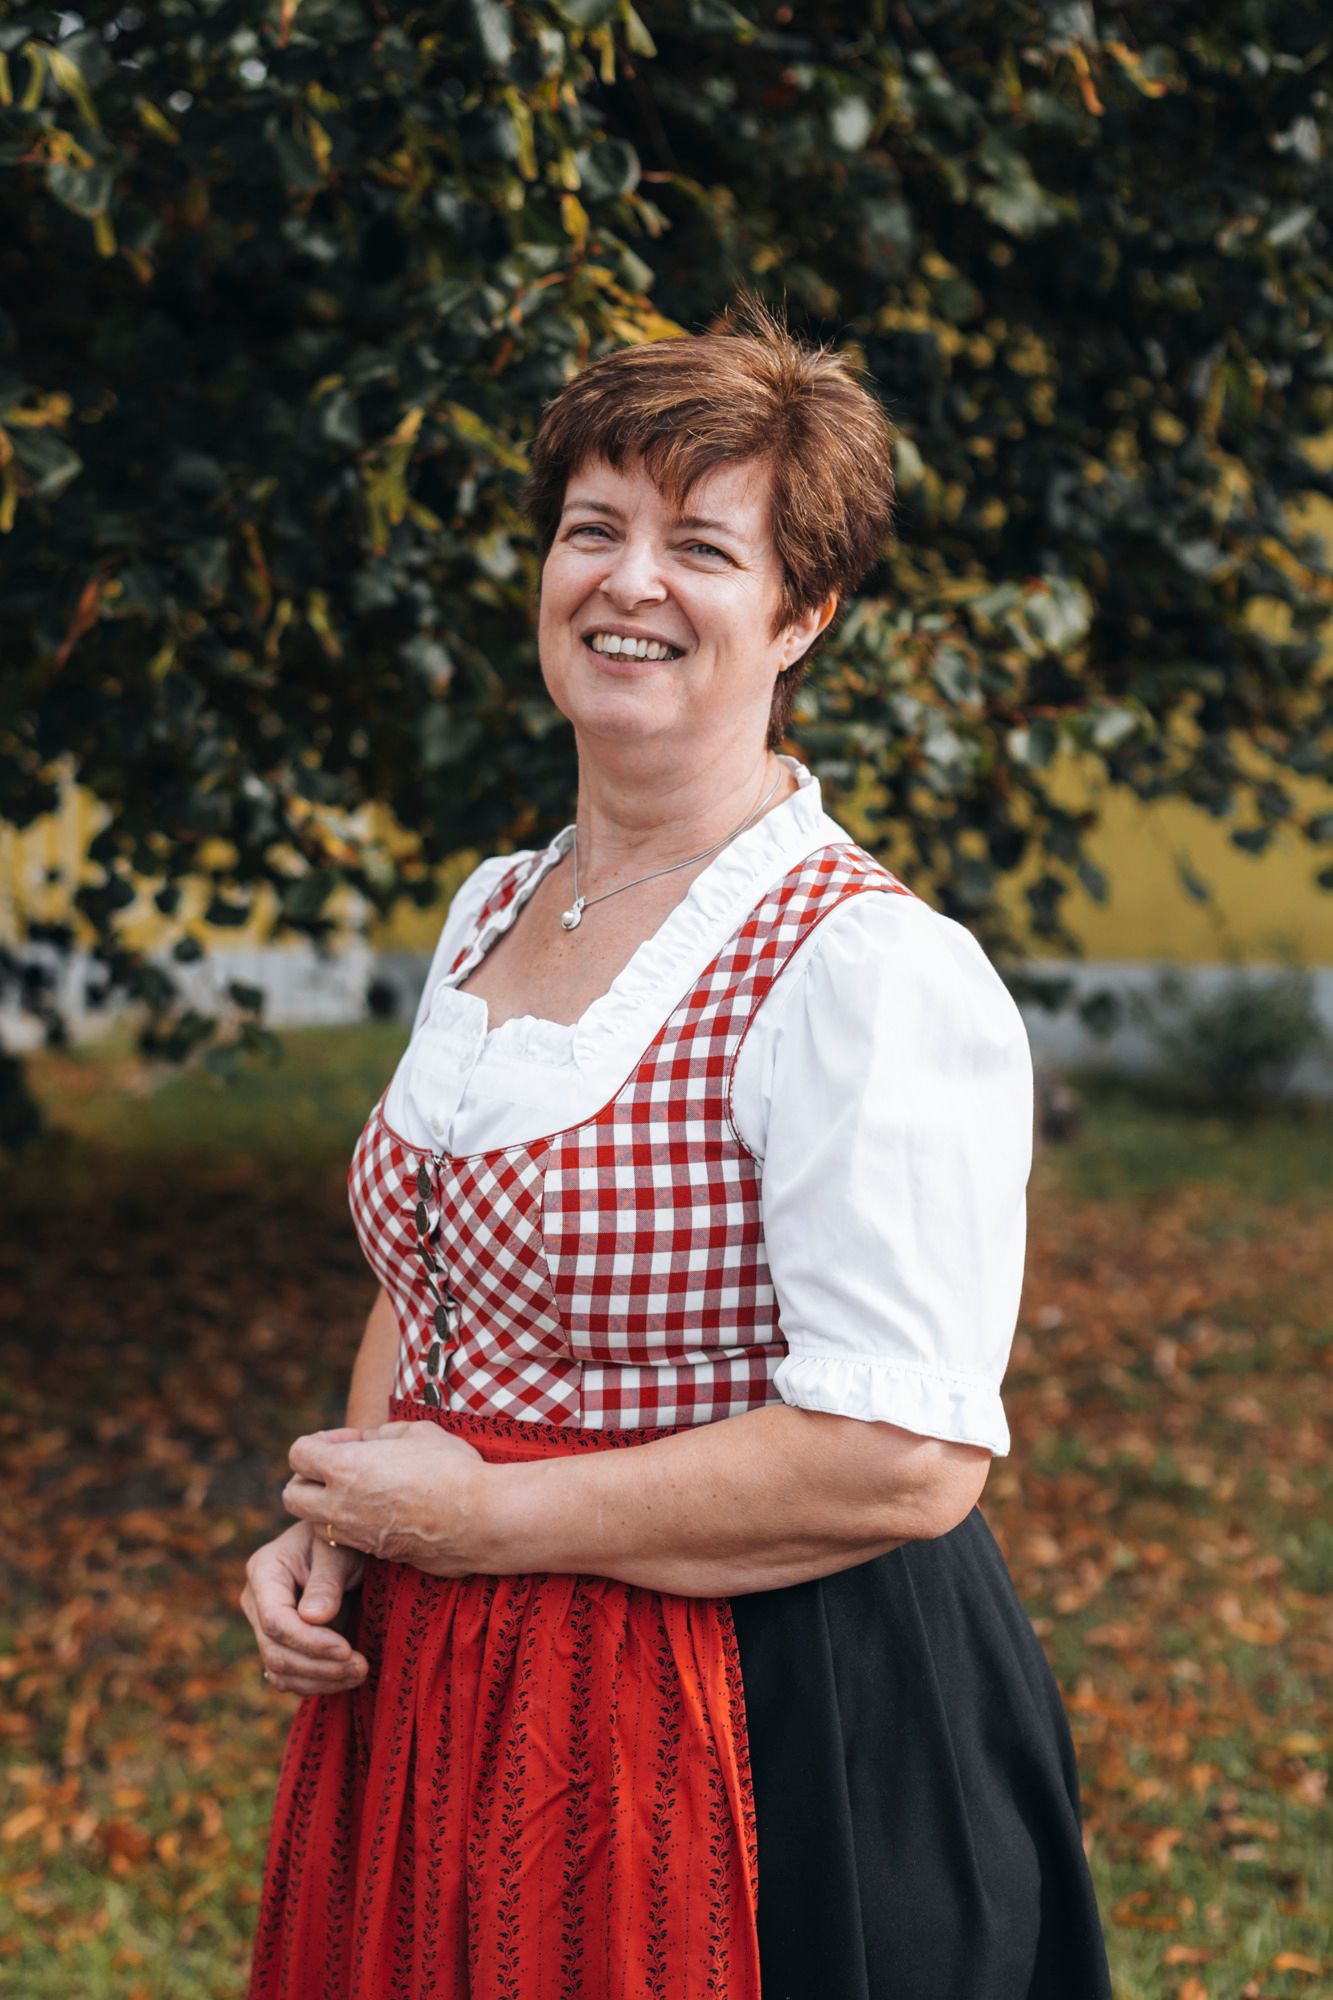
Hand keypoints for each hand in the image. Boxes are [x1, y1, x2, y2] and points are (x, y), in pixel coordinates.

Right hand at [241, 1514, 367, 1694]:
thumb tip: (313, 1618)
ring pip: (281, 1671)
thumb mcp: (338, 1550)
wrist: (344, 1547)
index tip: (346, 1650)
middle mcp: (257, 1601)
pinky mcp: (281, 1644)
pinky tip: (347, 1678)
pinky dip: (318, 1683)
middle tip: (361, 1667)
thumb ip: (326, 1581)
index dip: (309, 1641)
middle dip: (320, 1666)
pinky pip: (290, 1676)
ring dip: (321, 1680)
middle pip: (276, 1650)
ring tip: (359, 1673)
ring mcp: (265, 1626)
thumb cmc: (341, 1540)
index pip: (275, 1619)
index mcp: (264, 1571)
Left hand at [283, 1420, 489, 1576]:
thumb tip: (371, 1440)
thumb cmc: (452, 1468)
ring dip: (329, 1506)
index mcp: (344, 1468)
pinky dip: (353, 1526)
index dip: (319, 1442)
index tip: (351, 1439)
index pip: (298, 1454)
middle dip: (308, 1480)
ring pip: (316, 1523)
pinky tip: (385, 1511)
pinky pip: (346, 1540)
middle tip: (340, 1469)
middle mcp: (339, 1505)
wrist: (481, 1519)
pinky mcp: (374, 1555)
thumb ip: (383, 1433)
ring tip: (365, 1491)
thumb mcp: (417, 1432)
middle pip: (292, 1496)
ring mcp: (355, 1535)